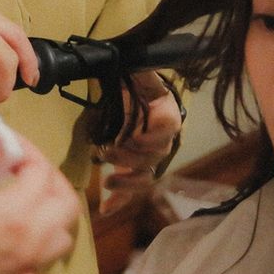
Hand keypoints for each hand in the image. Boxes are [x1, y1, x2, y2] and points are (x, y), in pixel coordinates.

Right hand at [0, 127, 79, 273]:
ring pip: (61, 237)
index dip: (25, 148)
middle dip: (49, 177)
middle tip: (20, 165)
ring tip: (24, 198)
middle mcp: (31, 240)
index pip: (41, 171)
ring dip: (51, 213)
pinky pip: (37, 269)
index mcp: (18, 212)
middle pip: (66, 204)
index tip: (2, 139)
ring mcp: (22, 265)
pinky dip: (36, 253)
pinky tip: (15, 243)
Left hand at [99, 72, 184, 216]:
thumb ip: (139, 70)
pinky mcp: (133, 169)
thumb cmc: (137, 84)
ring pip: (145, 177)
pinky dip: (119, 201)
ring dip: (126, 182)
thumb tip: (133, 63)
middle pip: (153, 156)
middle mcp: (162, 140)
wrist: (133, 95)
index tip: (134, 136)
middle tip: (106, 150)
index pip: (168, 128)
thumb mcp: (139, 73)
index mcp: (166, 114)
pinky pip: (132, 190)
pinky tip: (105, 209)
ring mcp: (149, 158)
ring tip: (107, 181)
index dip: (153, 136)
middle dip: (129, 157)